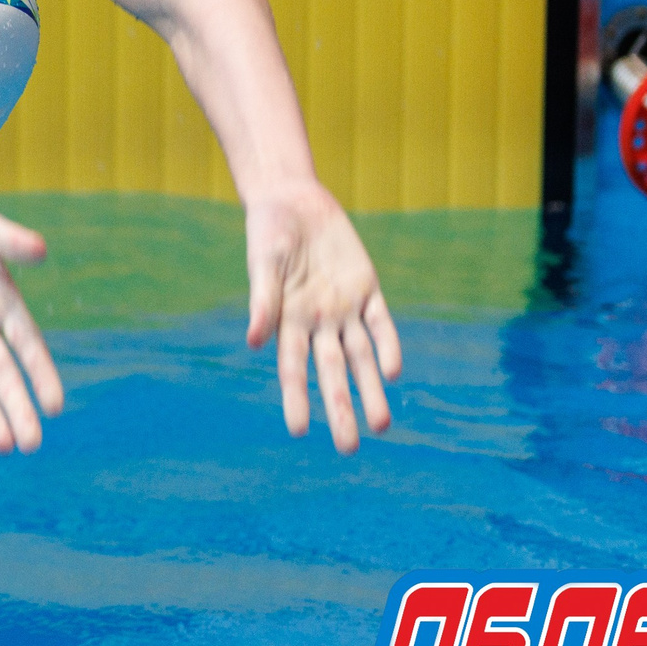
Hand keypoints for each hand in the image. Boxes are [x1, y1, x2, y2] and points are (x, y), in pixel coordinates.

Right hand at [244, 185, 400, 452]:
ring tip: (382, 426)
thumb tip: (253, 342)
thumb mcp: (263, 262)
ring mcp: (344, 308)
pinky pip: (380, 323)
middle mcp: (317, 322)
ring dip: (371, 390)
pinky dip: (387, 346)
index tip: (299, 431)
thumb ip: (263, 301)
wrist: (294, 197)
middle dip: (341, 409)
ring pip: (360, 358)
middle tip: (350, 448)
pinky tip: (393, 371)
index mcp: (287, 320)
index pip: (293, 369)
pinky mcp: (367, 288)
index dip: (297, 399)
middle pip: (332, 373)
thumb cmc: (269, 230)